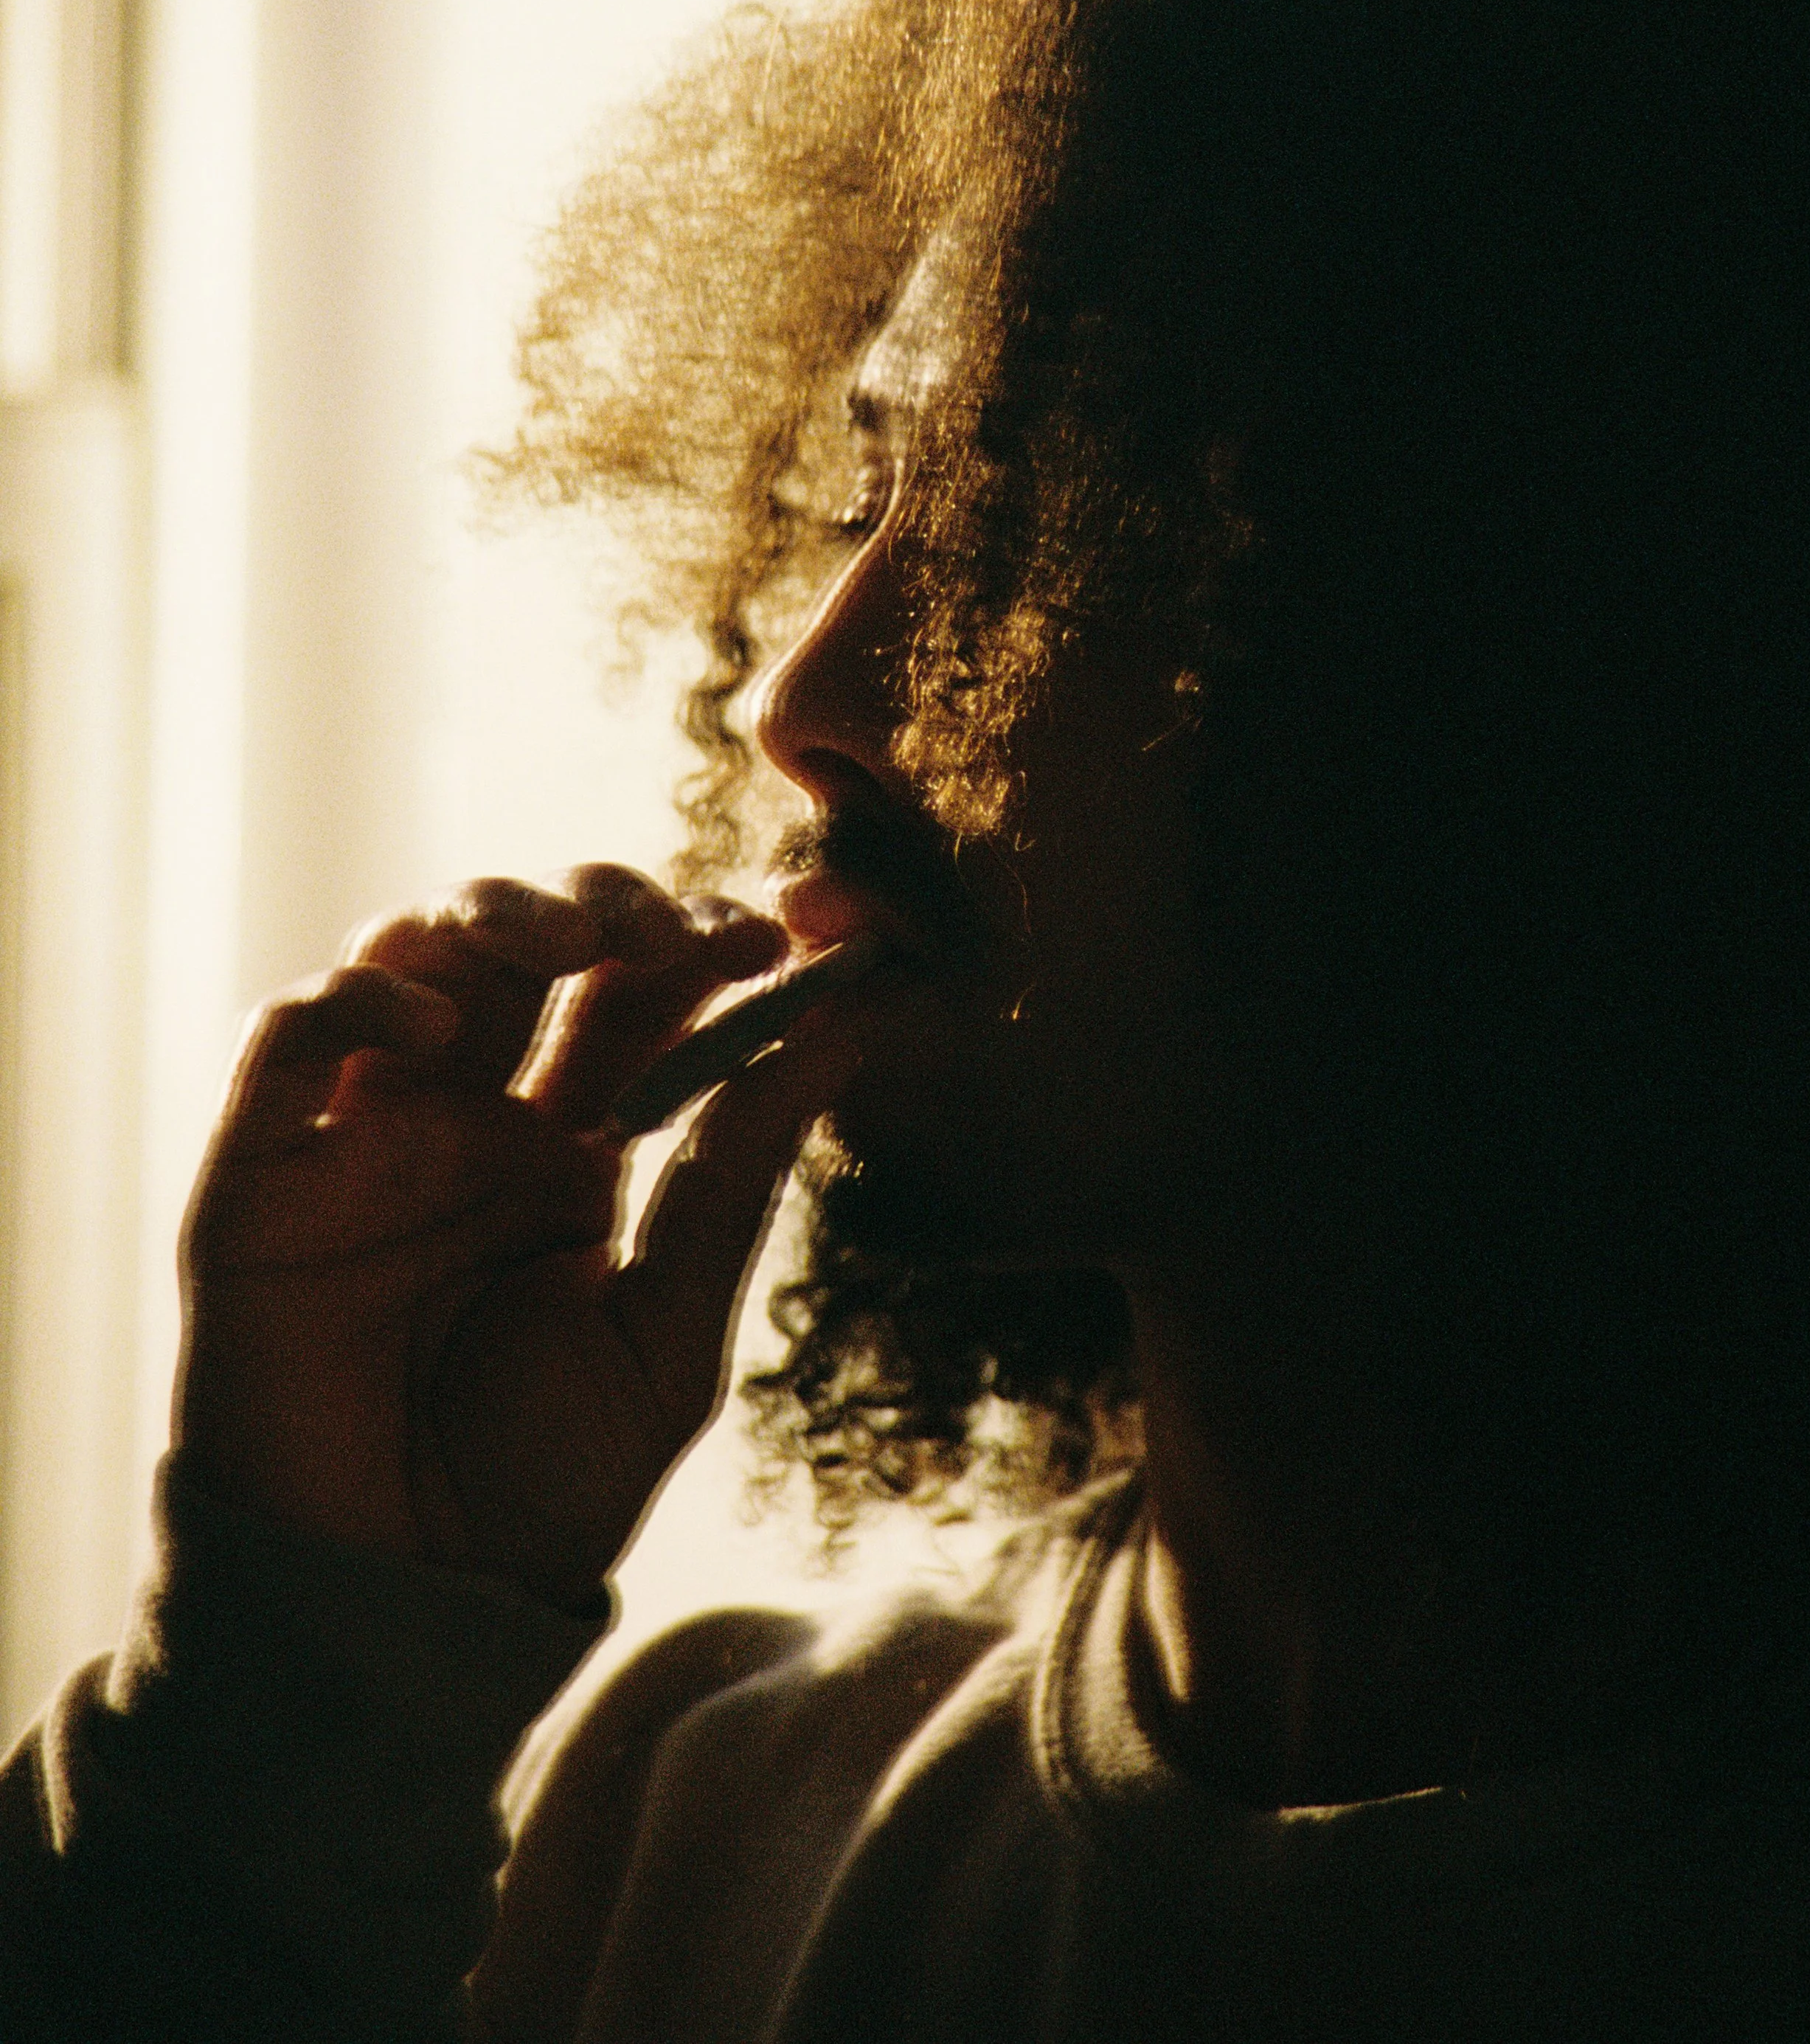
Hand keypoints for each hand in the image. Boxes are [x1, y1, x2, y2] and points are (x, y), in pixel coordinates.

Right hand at [173, 868, 851, 1610]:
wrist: (390, 1605)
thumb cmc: (534, 1491)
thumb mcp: (664, 1338)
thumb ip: (732, 1185)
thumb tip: (840, 1033)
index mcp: (574, 1151)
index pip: (639, 999)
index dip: (700, 947)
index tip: (777, 939)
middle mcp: (473, 1118)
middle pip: (534, 948)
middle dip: (607, 906)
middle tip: (675, 929)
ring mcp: (368, 1131)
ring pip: (417, 952)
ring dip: (495, 914)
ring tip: (574, 942)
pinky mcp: (267, 1165)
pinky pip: (291, 1035)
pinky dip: (357, 994)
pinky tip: (438, 1019)